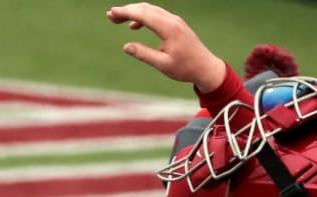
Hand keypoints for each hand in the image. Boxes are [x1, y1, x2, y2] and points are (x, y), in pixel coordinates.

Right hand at [106, 3, 226, 92]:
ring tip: (118, 19)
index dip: (126, 12)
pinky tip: (134, 26)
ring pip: (150, 10)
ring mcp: (175, 20)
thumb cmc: (185, 68)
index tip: (112, 13)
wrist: (205, 67)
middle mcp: (172, 20)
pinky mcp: (175, 24)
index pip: (143, 14)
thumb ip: (144, 54)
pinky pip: (156, 15)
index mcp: (169, 28)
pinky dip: (143, 17)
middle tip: (110, 16)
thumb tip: (126, 46)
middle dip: (127, 10)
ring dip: (134, 12)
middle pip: (145, 8)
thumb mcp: (162, 65)